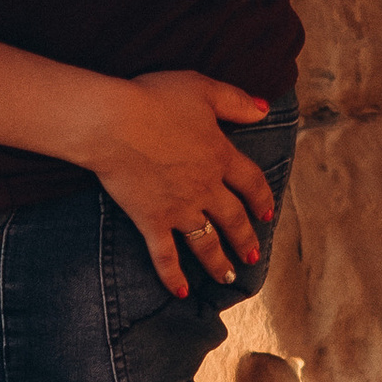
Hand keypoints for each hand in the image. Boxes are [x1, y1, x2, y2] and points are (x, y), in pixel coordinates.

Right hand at [93, 71, 277, 296]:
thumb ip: (235, 101)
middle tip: (253, 255)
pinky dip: (172, 276)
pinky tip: (179, 292)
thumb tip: (263, 110)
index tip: (268, 213)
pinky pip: (164, 255)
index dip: (262, 198)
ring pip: (207, 242)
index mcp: (220, 156)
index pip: (251, 182)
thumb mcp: (202, 88)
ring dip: (219, 262)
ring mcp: (179, 208)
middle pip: (234, 219)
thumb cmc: (154, 98)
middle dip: (246, 239)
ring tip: (229, 278)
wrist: (113, 122)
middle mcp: (206, 188)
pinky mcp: (152, 220)